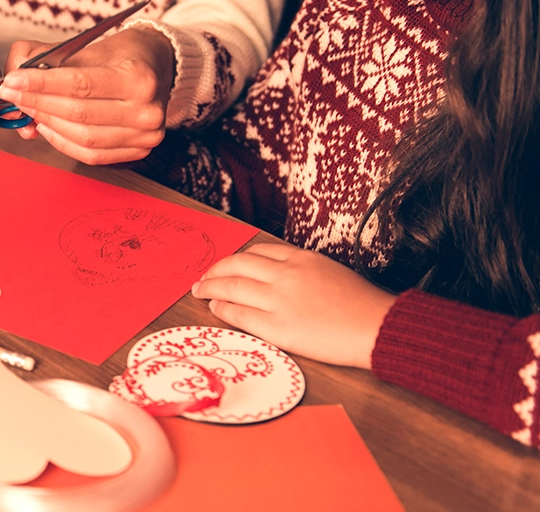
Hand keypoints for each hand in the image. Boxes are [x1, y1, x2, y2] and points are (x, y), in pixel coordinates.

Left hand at [0, 26, 174, 163]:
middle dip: (38, 103)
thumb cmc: (122, 54)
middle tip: (12, 94)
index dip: (42, 84)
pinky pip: (92, 154)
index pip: (80, 84)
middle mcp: (147, 110)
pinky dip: (63, 143)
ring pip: (83, 138)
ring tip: (27, 109)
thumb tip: (15, 68)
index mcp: (138, 77)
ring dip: (48, 124)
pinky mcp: (139, 150)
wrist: (158, 68)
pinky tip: (46, 127)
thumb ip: (49, 55)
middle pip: (79, 114)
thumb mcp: (90, 44)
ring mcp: (146, 135)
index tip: (12, 80)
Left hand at [191, 244, 396, 368]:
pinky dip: (222, 309)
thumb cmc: (363, 305)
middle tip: (203, 278)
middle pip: (237, 265)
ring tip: (201, 291)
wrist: (378, 327)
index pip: (258, 251)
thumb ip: (303, 271)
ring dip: (211, 288)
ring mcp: (279, 300)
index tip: (227, 265)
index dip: (236, 259)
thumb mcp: (331, 272)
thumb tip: (277, 276)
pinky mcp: (277, 327)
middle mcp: (286, 274)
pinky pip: (239, 314)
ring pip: (232, 287)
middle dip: (215, 270)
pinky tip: (215, 309)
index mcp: (302, 258)